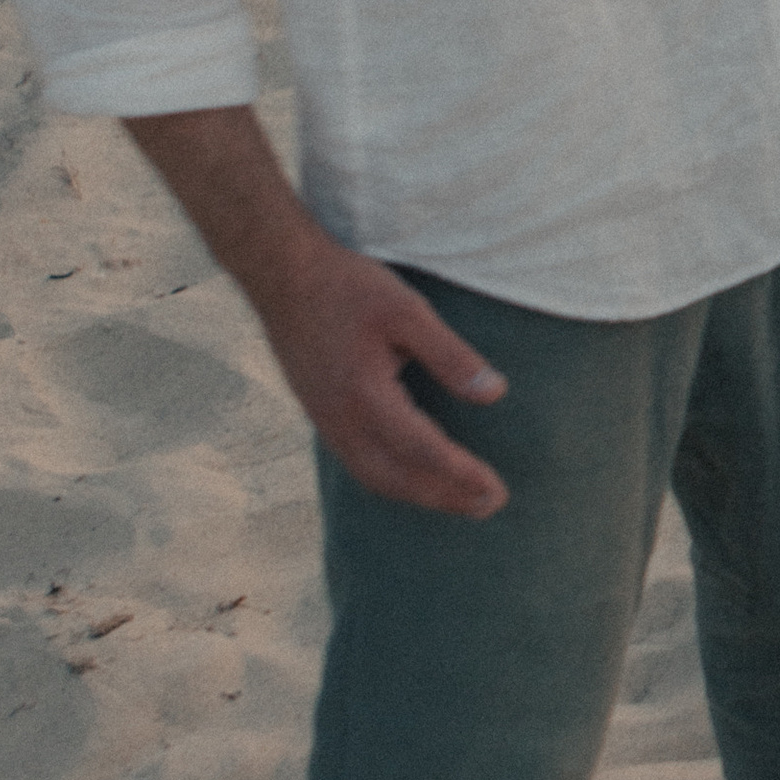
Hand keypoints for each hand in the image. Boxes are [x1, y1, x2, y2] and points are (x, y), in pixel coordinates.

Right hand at [253, 232, 510, 515]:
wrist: (282, 275)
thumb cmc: (348, 288)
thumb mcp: (408, 311)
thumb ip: (451, 356)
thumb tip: (494, 394)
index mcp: (364, 396)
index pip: (421, 450)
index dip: (461, 475)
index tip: (497, 490)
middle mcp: (341, 420)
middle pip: (398, 478)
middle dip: (445, 497)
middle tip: (491, 505)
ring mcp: (326, 421)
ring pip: (375, 477)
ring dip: (420, 495)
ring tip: (462, 501)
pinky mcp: (320, 415)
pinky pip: (358, 464)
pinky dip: (392, 481)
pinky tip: (414, 476)